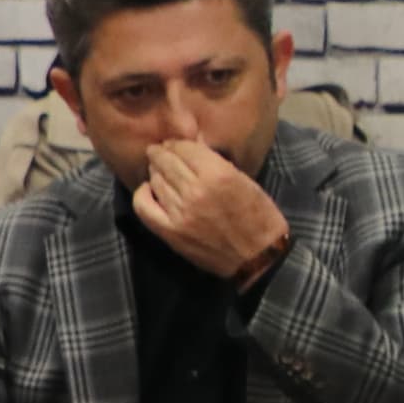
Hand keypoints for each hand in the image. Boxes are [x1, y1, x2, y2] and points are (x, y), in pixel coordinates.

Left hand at [130, 139, 291, 283]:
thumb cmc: (260, 218)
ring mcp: (180, 212)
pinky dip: (143, 194)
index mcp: (218, 174)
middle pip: (166, 162)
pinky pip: (144, 206)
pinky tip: (148, 190)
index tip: (174, 144)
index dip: (176, 144)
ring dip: (155, 172)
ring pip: (156, 180)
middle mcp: (195, 190)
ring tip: (158, 170)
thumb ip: (218, 166)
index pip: (185, 148)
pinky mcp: (171, 231)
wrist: (258, 258)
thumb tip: (192, 154)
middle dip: (161, 154)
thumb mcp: (246, 182)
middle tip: (159, 152)